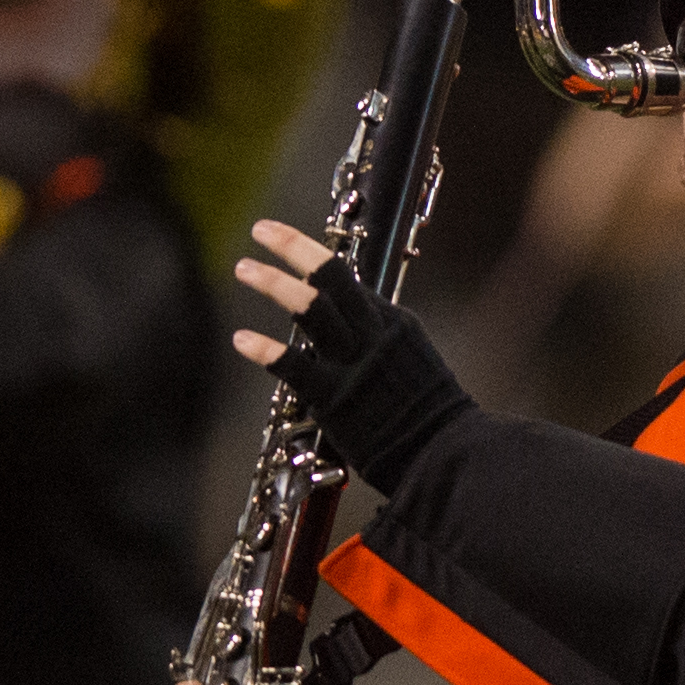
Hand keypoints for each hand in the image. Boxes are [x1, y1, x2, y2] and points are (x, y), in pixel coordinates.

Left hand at [229, 221, 474, 492]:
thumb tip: (355, 327)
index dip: (313, 255)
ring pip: (310, 307)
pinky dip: (265, 349)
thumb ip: (381, 340)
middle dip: (292, 246)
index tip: (287, 242)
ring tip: (244, 268)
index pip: (348, 279)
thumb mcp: (413, 361)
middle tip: (260, 230)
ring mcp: (354, 364)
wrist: (443, 454)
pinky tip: (242, 338)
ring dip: (273, 283)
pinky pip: (293, 366)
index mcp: (394, 322)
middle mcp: (374, 334)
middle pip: (330, 275)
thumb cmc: (428, 416)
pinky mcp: (336, 398)